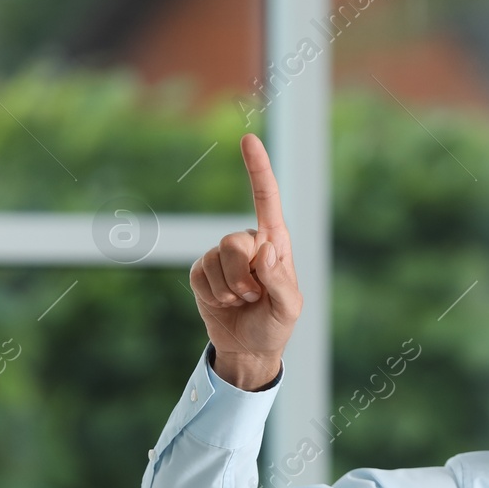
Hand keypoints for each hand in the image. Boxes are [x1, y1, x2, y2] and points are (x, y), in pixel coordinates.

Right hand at [189, 133, 302, 389]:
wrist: (248, 348)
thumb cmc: (275, 325)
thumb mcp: (288, 308)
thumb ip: (279, 279)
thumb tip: (266, 247)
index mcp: (276, 242)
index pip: (266, 199)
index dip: (258, 169)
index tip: (248, 139)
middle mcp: (249, 241)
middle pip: (234, 241)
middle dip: (243, 278)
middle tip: (254, 297)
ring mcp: (224, 255)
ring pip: (216, 259)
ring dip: (229, 291)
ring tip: (243, 302)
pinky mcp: (203, 270)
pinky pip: (200, 274)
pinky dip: (213, 295)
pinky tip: (224, 304)